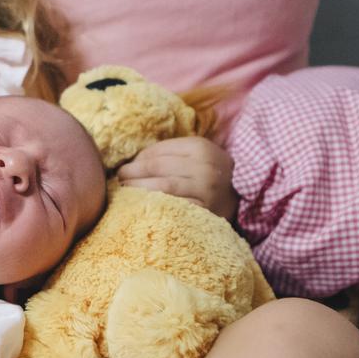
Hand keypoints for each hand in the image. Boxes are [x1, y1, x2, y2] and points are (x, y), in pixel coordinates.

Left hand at [114, 136, 237, 220]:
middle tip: (120, 177)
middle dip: (132, 172)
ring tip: (125, 190)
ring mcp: (205, 189)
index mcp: (200, 147)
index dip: (137, 159)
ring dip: (138, 188)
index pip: (157, 151)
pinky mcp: (204, 210)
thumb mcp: (195, 154)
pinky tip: (141, 205)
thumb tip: (132, 160)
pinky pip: (172, 206)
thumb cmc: (207, 172)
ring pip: (162, 187)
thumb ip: (169, 152)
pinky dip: (153, 204)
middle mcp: (204, 166)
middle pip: (157, 167)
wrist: (239, 197)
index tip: (126, 166)